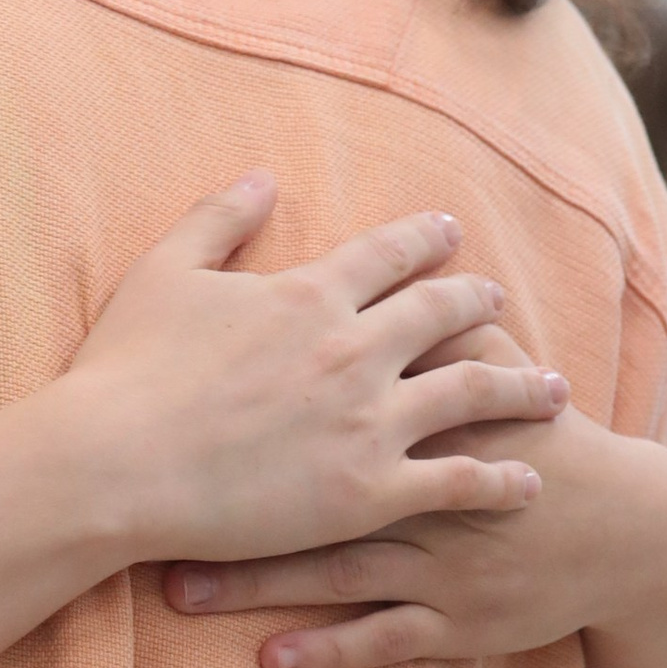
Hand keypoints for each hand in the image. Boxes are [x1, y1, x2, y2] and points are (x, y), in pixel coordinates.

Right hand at [68, 178, 567, 570]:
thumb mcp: (163, 274)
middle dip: (481, 303)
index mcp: (308, 295)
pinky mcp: (370, 492)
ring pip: (474, 393)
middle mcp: (353, 350)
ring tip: (555, 389)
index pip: (388, 255)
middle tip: (502, 300)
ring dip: (522, 387)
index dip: (425, 240)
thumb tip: (263, 176)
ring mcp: (369, 422)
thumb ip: (218, 218)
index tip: (451, 233)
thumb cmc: (125, 371)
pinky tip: (531, 478)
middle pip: (445, 316)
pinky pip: (459, 480)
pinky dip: (502, 477)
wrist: (111, 465)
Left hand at [158, 340, 666, 667]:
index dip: (245, 397)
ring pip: (336, 571)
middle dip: (228, 498)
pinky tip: (271, 659)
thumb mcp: (492, 366)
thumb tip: (370, 254)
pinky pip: (384, 638)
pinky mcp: (459, 620)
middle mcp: (429, 490)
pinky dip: (329, 649)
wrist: (623, 530)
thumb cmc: (536, 438)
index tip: (162, 403)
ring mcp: (443, 561)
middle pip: (312, 487)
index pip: (326, 396)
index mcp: (425, 417)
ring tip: (177, 590)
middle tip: (140, 510)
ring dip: (256, 583)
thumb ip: (427, 315)